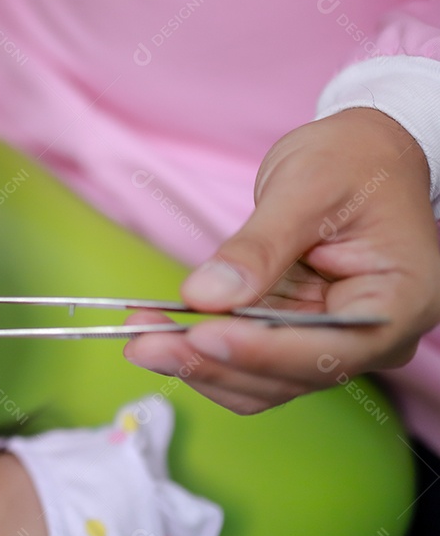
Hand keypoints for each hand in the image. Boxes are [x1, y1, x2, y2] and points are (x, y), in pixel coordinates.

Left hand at [123, 107, 439, 413]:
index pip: (331, 350)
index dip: (262, 352)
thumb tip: (206, 295)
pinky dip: (199, 351)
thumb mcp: (307, 188)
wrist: (362, 155)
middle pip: (286, 375)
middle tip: (144, 342)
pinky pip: (244, 360)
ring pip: (258, 380)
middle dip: (211, 361)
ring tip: (138, 335)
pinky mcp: (292, 335)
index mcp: (397, 301)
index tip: (202, 337)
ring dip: (195, 363)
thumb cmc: (353, 161)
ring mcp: (329, 342)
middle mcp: (370, 338)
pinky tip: (157, 331)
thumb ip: (260, 246)